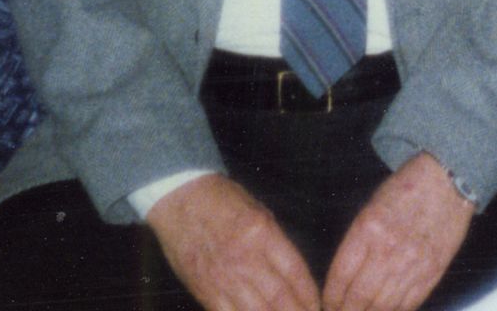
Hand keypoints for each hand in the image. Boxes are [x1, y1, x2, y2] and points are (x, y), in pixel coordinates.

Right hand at [147, 173, 319, 310]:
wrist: (178, 196)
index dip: (309, 294)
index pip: (295, 272)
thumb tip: (293, 274)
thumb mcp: (256, 209)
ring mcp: (223, 277)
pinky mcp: (204, 290)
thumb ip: (275, 240)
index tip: (318, 305)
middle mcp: (244, 258)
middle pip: (279, 299)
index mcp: (261, 232)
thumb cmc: (220, 198)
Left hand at [323, 153, 473, 310]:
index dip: (331, 296)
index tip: (327, 303)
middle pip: (360, 297)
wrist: (447, 181)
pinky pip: (408, 304)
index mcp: (368, 228)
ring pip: (383, 306)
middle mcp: (389, 250)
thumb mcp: (372, 206)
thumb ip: (358, 239)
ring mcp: (412, 265)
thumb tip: (345, 275)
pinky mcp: (432, 273)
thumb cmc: (405, 188)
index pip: (341, 275)